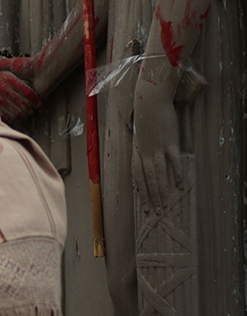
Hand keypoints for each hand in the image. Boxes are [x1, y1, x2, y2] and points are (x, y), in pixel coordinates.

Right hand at [0, 57, 41, 124]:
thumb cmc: (1, 73)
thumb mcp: (9, 66)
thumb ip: (18, 66)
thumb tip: (34, 67)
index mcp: (8, 78)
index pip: (27, 92)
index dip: (36, 100)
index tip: (41, 104)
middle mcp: (2, 88)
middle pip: (23, 104)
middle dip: (31, 109)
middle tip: (36, 109)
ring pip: (16, 112)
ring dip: (24, 114)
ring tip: (28, 113)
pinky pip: (8, 116)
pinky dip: (15, 118)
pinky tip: (19, 116)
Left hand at [131, 87, 180, 212]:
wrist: (149, 101)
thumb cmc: (145, 117)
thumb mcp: (140, 135)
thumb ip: (142, 148)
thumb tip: (146, 158)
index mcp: (136, 153)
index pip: (137, 178)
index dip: (142, 193)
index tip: (144, 206)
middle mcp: (144, 154)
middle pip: (147, 181)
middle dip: (151, 198)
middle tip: (156, 213)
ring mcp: (156, 149)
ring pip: (158, 176)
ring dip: (161, 192)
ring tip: (165, 205)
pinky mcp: (168, 143)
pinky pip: (173, 162)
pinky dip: (176, 175)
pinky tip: (179, 186)